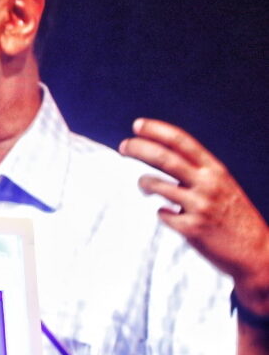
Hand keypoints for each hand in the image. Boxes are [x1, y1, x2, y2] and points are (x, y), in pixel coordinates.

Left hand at [119, 118, 268, 308]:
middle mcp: (208, 184)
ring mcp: (200, 206)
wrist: (256, 252)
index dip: (156, 130)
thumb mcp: (222, 184)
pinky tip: (171, 216)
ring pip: (156, 184)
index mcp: (215, 170)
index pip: (182, 142)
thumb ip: (197, 171)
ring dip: (143, 182)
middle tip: (123, 146)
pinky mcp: (192, 229)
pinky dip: (162, 213)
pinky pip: (162, 214)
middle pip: (164, 158)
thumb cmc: (233, 215)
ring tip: (145, 186)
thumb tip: (159, 154)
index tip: (137, 125)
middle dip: (139, 148)